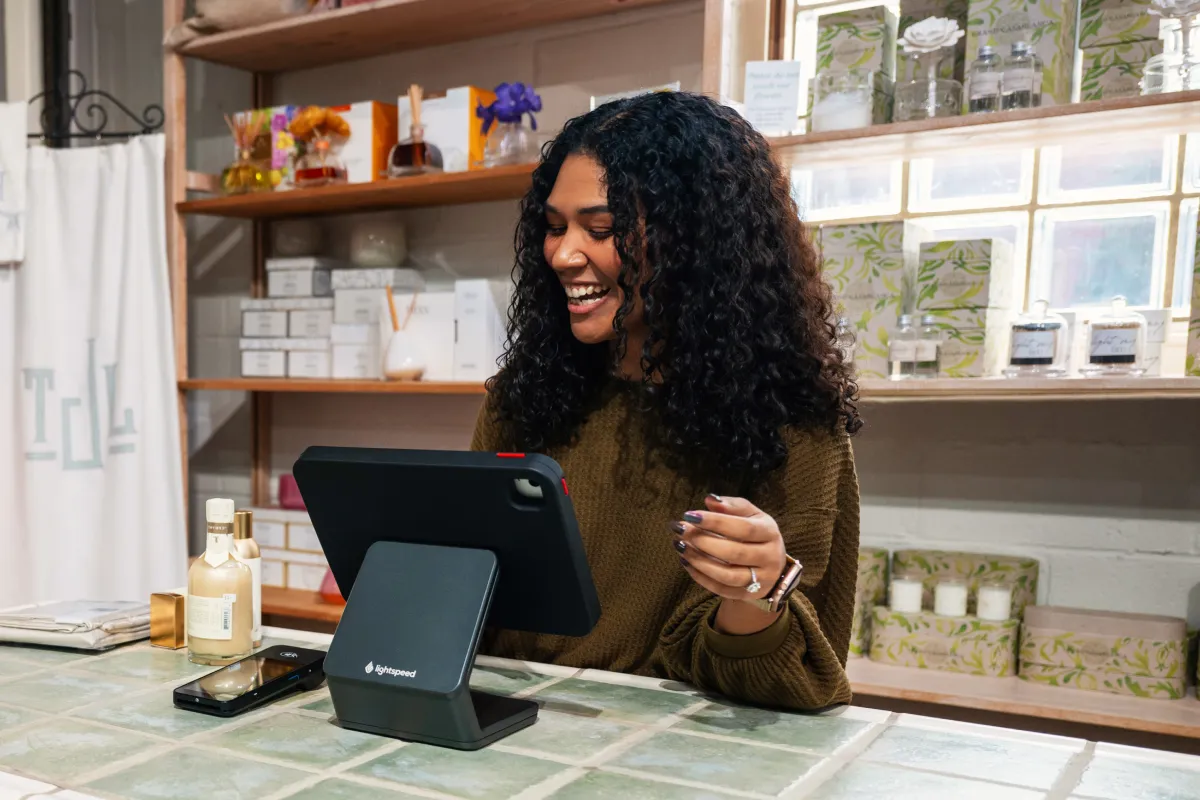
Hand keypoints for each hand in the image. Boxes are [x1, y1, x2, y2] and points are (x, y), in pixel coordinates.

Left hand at [672, 495, 787, 631]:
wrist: (770, 565)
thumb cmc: (755, 533)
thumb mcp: (750, 515)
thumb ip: (732, 506)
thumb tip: (710, 500)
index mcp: (770, 533)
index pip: (743, 528)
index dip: (715, 522)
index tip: (690, 515)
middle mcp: (770, 558)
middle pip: (734, 553)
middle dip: (703, 541)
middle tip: (680, 531)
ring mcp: (761, 580)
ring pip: (727, 575)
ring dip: (699, 561)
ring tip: (680, 546)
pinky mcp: (748, 595)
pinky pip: (721, 589)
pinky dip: (700, 577)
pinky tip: (686, 562)